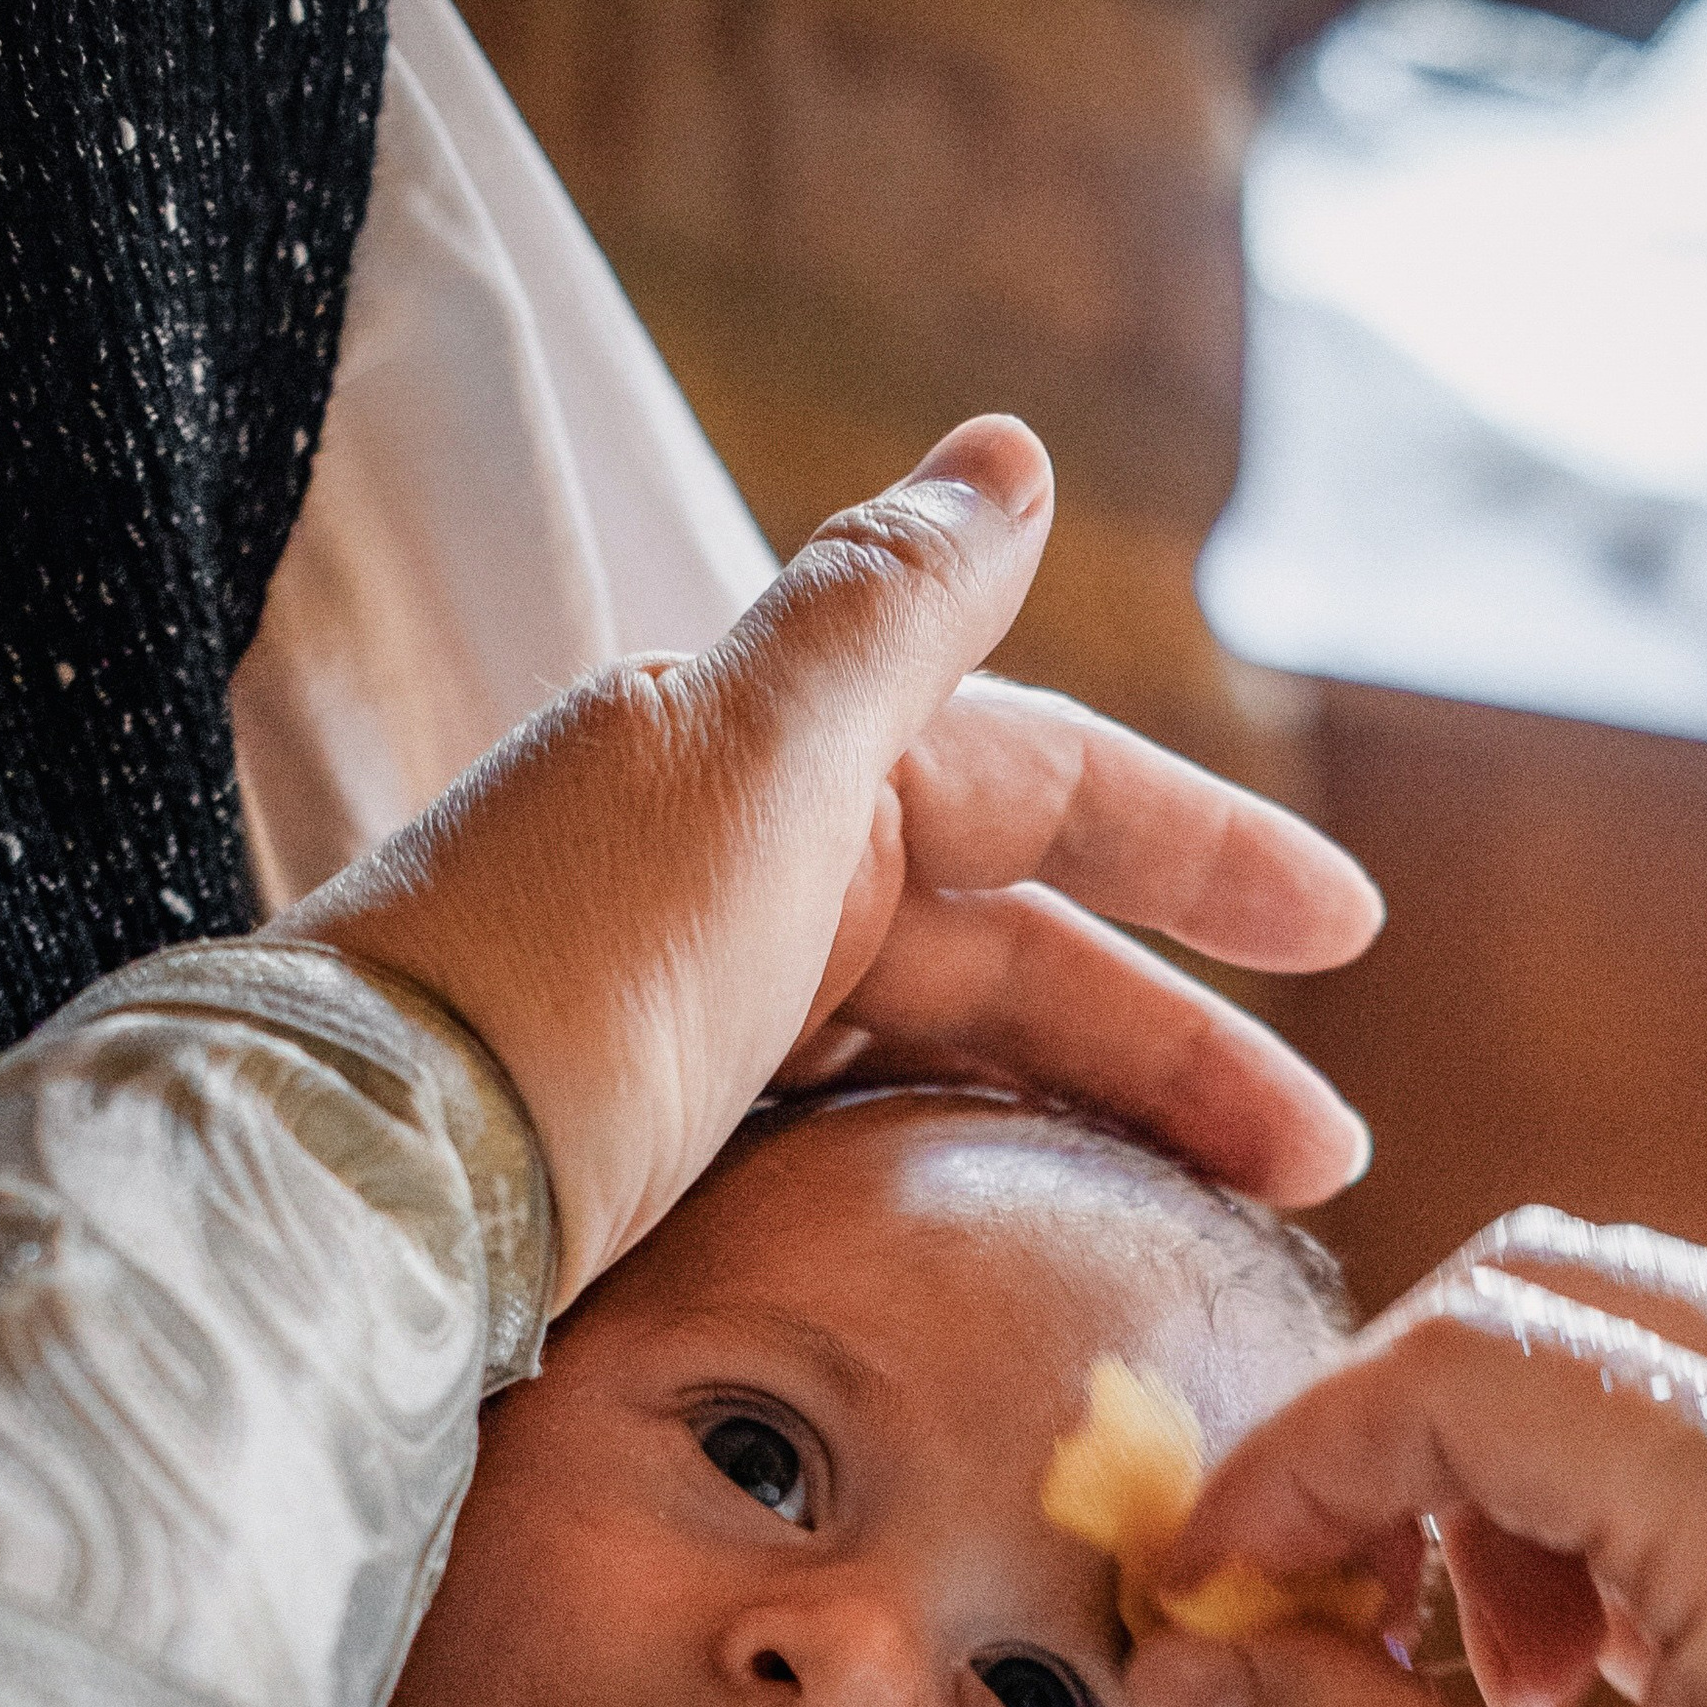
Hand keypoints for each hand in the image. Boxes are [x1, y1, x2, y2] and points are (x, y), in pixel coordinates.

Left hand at [281, 416, 1379, 1302]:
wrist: (356, 1182)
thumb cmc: (562, 970)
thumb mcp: (749, 759)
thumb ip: (888, 608)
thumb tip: (1016, 453)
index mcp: (782, 766)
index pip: (1044, 785)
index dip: (1201, 850)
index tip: (1350, 933)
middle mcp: (750, 879)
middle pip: (1020, 949)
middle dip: (1183, 1042)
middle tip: (1326, 1161)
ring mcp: (711, 1028)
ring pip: (958, 1063)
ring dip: (1099, 1129)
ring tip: (1224, 1233)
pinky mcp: (676, 1162)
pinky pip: (876, 1155)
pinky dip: (981, 1190)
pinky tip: (1049, 1252)